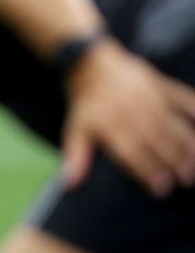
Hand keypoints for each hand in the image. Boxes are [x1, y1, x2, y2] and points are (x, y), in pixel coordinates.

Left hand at [63, 39, 194, 196]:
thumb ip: (77, 156)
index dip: (146, 170)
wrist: (91, 63)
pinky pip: (182, 98)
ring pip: (173, 124)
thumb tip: (70, 186)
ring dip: (187, 144)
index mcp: (109, 123)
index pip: (130, 151)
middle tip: (187, 181)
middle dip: (174, 161)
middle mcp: (130, 110)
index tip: (161, 189)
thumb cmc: (86, 104)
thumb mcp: (76, 128)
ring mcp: (148, 96)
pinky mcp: (160, 85)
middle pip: (156, 140)